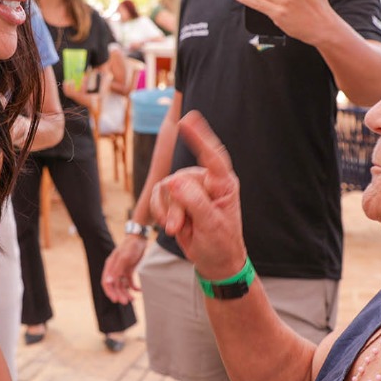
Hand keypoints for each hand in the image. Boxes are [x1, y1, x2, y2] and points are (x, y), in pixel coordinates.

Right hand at [103, 235, 146, 304]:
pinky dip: (134, 287)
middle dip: (119, 294)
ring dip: (126, 292)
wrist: (140, 238)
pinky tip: (139, 291)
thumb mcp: (124, 258)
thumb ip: (116, 270)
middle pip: (115, 286)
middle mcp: (114, 269)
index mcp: (110, 266)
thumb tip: (108, 282)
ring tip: (133, 299)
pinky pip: (130, 281)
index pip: (106, 282)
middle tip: (126, 302)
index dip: (109, 292)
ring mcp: (122, 270)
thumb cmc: (130, 246)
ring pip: (122, 285)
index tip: (115, 300)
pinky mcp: (129, 269)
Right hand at [148, 111, 246, 279]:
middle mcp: (206, 182)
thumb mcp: (210, 225)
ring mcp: (189, 189)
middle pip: (180, 179)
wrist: (215, 262)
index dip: (200, 136)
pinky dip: (159, 212)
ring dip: (167, 211)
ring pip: (165, 187)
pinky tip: (171, 226)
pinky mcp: (175, 198)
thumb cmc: (221, 244)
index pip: (213, 156)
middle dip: (175, 206)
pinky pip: (157, 195)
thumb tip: (173, 180)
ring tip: (178, 229)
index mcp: (223, 184)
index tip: (188, 119)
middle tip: (179, 228)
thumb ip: (194, 202)